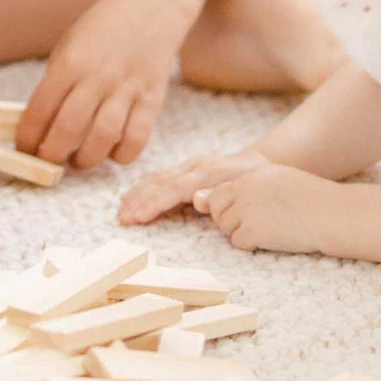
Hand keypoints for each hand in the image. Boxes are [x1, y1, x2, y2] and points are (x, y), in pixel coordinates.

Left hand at [20, 0, 185, 171]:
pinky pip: (136, 139)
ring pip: (103, 139)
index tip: (23, 148)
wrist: (152, 6)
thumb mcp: (70, 45)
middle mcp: (98, 77)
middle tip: (48, 162)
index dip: (27, 136)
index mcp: (71, 62)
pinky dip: (122, 155)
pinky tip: (111, 152)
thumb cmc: (105, 27)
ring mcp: (127, 89)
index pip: (40, 109)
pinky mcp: (152, 99)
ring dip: (86, 159)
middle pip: (68, 130)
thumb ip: (58, 81)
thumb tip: (42, 122)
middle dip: (52, 155)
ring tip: (78, 160)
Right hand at [117, 145, 265, 223]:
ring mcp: (187, 167)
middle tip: (122, 219)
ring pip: (157, 178)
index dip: (156, 202)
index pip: (176, 188)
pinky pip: (159, 177)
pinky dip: (142, 188)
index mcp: (208, 172)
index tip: (139, 216)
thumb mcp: (245, 187)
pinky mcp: (184, 170)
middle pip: (161, 183)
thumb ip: (221, 194)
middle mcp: (194, 167)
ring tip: (121, 212)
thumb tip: (196, 201)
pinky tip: (129, 198)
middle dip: (140, 200)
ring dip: (137, 195)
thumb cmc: (254, 180)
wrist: (259, 162)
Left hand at [189, 155, 333, 255]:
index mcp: (252, 175)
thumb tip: (234, 198)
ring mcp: (247, 209)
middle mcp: (245, 189)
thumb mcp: (280, 179)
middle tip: (249, 226)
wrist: (331, 213)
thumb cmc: (314, 198)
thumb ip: (254, 186)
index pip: (219, 191)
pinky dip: (249, 245)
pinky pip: (237, 242)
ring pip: (225, 227)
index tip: (241, 214)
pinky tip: (268, 240)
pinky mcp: (253, 230)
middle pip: (216, 208)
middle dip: (227, 219)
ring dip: (239, 233)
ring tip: (264, 232)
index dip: (226, 205)